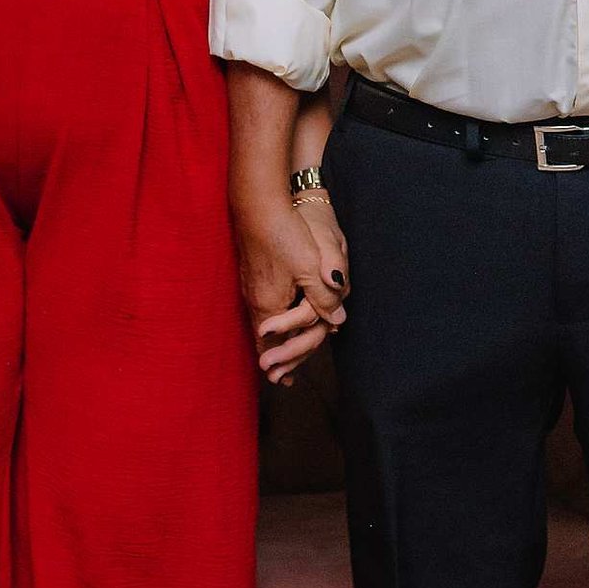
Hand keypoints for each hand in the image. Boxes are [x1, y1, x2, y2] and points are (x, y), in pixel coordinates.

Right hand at [234, 200, 346, 386]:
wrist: (258, 204)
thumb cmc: (284, 235)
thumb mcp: (310, 268)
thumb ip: (324, 298)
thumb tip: (337, 323)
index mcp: (269, 304)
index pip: (273, 344)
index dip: (282, 363)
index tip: (285, 383)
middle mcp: (255, 299)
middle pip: (265, 338)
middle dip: (275, 356)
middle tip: (279, 377)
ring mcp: (250, 285)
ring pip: (262, 321)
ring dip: (272, 338)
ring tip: (276, 351)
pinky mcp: (251, 272)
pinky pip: (261, 304)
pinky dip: (270, 318)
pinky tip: (273, 313)